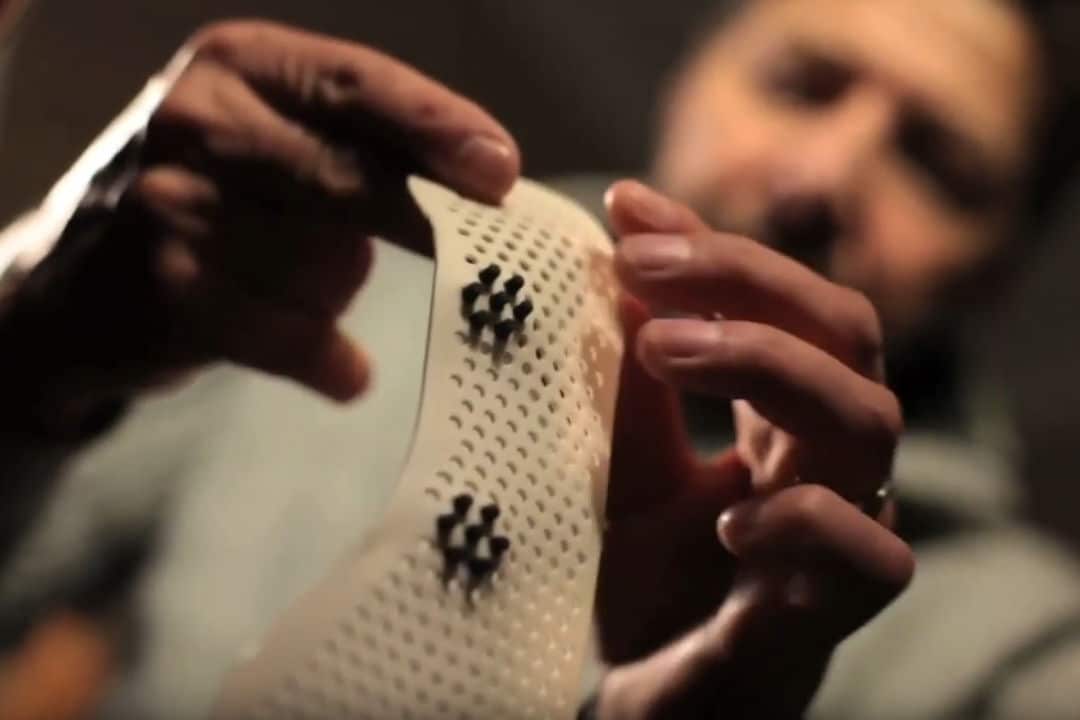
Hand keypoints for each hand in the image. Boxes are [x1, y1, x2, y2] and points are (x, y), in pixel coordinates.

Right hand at [0, 20, 518, 431]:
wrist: (95, 271)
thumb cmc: (225, 193)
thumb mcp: (286, 137)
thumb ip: (370, 148)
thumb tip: (489, 184)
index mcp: (248, 64)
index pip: (358, 85)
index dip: (435, 128)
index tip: (499, 173)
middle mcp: (202, 117)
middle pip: (340, 172)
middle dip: (415, 218)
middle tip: (473, 249)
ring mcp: (173, 199)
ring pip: (313, 260)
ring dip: (337, 290)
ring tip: (321, 292)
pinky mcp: (166, 285)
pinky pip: (278, 330)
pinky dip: (320, 355)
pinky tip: (345, 371)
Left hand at [592, 181, 913, 717]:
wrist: (646, 694)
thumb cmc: (645, 579)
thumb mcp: (618, 463)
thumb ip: (625, 383)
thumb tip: (604, 267)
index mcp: (783, 416)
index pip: (783, 303)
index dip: (714, 247)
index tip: (625, 208)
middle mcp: (826, 460)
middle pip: (844, 330)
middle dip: (745, 280)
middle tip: (639, 266)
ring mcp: (844, 531)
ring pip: (868, 418)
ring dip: (764, 365)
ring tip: (659, 349)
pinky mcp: (838, 612)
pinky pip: (871, 552)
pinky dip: (800, 519)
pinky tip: (723, 518)